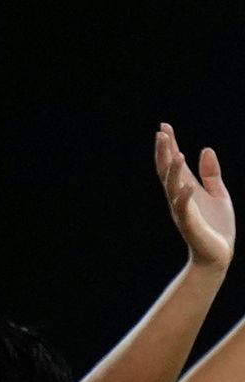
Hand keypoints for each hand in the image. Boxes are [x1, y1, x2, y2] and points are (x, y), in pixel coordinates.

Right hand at [159, 123, 233, 271]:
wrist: (218, 254)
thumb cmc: (216, 226)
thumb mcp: (218, 193)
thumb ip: (211, 173)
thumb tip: (205, 149)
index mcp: (185, 189)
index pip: (172, 163)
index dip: (169, 145)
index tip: (164, 127)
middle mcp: (179, 198)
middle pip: (167, 171)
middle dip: (164, 153)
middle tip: (161, 133)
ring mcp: (182, 210)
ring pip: (173, 188)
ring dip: (174, 171)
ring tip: (177, 153)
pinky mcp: (190, 224)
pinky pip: (184, 209)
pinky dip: (184, 197)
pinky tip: (187, 186)